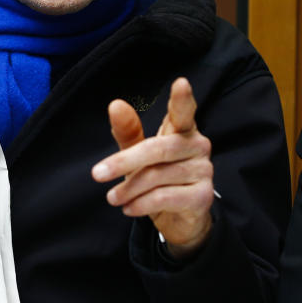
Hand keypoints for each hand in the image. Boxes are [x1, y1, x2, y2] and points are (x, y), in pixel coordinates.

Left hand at [92, 77, 214, 258]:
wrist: (180, 219)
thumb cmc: (159, 179)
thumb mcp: (139, 155)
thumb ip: (128, 131)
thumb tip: (116, 105)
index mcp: (183, 130)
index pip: (184, 111)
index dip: (183, 99)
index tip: (181, 83)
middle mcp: (198, 146)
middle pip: (158, 149)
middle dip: (125, 161)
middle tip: (97, 173)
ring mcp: (203, 171)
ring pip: (158, 176)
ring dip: (129, 189)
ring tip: (113, 197)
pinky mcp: (202, 196)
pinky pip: (165, 197)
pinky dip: (141, 204)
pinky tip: (129, 208)